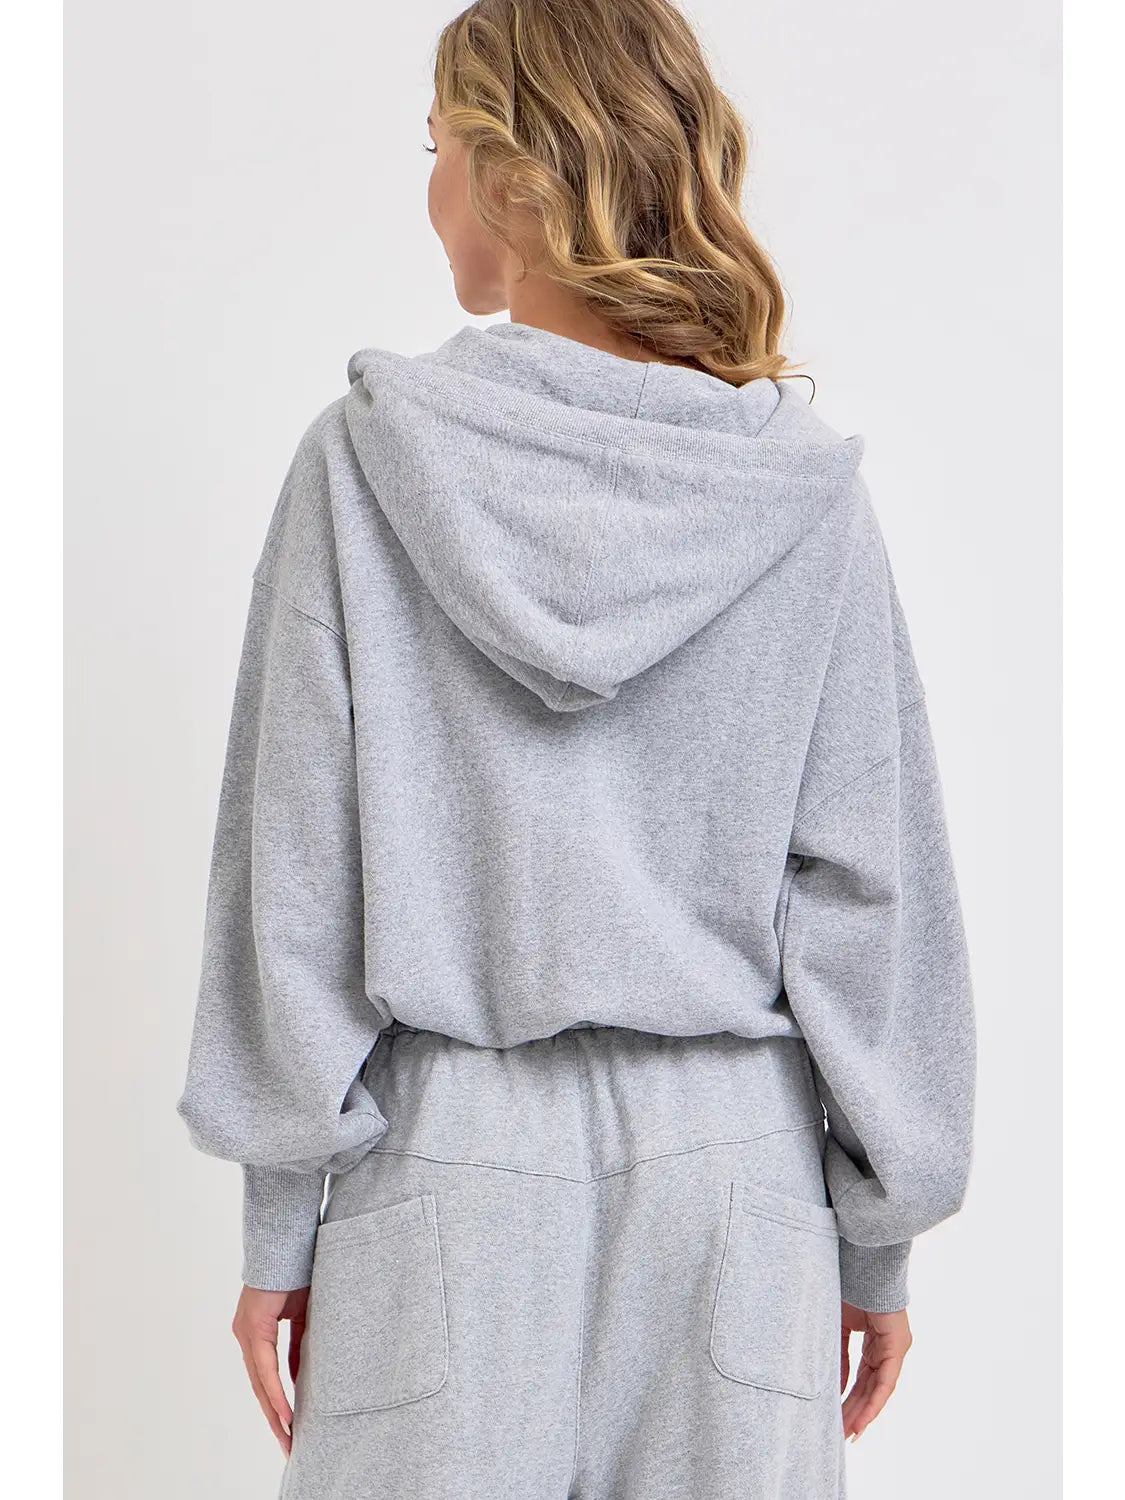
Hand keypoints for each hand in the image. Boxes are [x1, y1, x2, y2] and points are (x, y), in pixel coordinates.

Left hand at [232, 1283, 309, 1457]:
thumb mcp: (302, 1316)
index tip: (289, 1427)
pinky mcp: (253, 1328)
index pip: (265, 1377)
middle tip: (288, 1445)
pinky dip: (275, 1391)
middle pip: (259, 1387)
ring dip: (274, 1413)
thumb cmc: (296, 1272)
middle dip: (274, 1418)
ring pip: (260, 1382)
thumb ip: (298, 1344)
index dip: (276, 1403)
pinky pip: (265, 1368)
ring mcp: (246, 1332)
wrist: (288, 1242)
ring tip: (287, 1437)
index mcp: (256, 1332)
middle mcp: (246, 1335)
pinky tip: (285, 1413)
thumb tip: (300, 1373)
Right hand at [839, 1301, 911, 1440]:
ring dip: (864, 1412)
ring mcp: (895, 1350)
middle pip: (870, 1389)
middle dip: (855, 1412)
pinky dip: (875, 1401)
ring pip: (879, 1390)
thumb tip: (837, 1385)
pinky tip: (864, 1419)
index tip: (838, 1418)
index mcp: (875, 1344)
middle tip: (841, 1433)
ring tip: (849, 1433)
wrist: (861, 1267)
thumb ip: (840, 1356)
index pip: (863, 1380)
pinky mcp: (897, 1347)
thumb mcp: (839, 1328)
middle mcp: (888, 1351)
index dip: (851, 1400)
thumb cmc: (850, 1290)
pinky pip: (886, 1381)